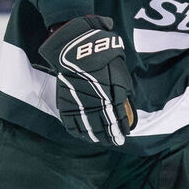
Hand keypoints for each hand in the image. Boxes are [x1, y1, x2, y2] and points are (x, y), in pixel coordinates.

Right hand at [38, 15, 136, 144]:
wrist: (76, 46)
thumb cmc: (102, 55)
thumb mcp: (120, 71)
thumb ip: (122, 89)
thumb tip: (123, 102)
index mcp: (110, 96)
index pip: (117, 119)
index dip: (121, 129)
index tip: (124, 136)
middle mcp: (94, 103)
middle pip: (103, 126)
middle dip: (109, 136)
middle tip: (114, 142)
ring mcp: (78, 103)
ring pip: (87, 127)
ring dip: (94, 136)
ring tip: (99, 140)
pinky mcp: (65, 101)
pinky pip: (69, 122)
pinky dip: (76, 131)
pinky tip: (81, 134)